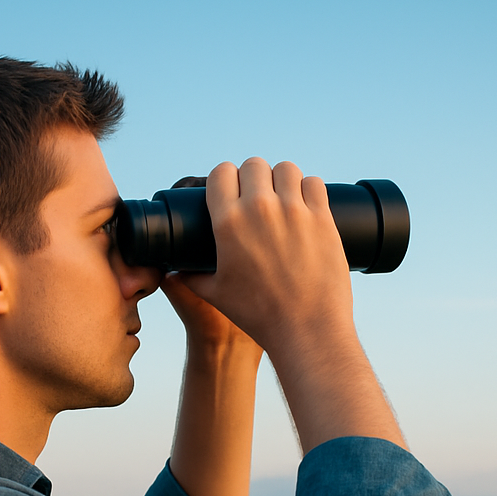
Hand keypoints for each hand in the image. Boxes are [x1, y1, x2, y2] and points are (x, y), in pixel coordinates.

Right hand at [178, 157, 404, 454]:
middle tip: (258, 195)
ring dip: (282, 179)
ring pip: (286, 168)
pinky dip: (308, 189)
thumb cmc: (259, 316)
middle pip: (253, 165)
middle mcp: (260, 209)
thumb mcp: (216, 297)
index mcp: (229, 223)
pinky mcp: (323, 218)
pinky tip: (306, 203)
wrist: (306, 330)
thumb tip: (174, 273)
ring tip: (283, 197)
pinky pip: (314, 183)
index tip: (231, 190)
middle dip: (253, 177)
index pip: (221, 172)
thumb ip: (191, 279)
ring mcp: (294, 211)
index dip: (224, 179)